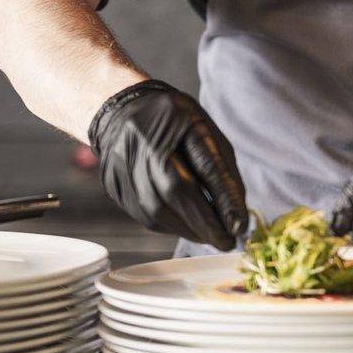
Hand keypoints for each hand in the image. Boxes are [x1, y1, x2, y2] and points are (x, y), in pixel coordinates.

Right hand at [88, 80, 248, 249]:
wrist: (123, 110)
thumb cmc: (175, 123)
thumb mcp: (207, 132)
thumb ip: (222, 170)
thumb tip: (236, 214)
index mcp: (177, 119)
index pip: (205, 164)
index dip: (224, 198)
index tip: (240, 226)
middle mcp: (144, 141)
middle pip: (176, 190)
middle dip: (205, 222)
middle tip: (226, 241)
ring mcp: (122, 163)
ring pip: (156, 209)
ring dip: (188, 229)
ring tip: (209, 236)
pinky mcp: (113, 184)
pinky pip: (143, 214)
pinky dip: (169, 225)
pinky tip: (185, 226)